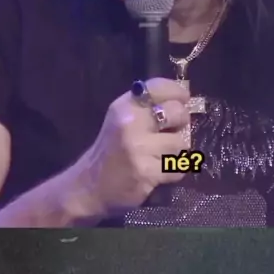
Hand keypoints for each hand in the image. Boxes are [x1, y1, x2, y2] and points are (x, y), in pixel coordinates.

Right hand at [72, 78, 190, 219]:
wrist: (90, 186)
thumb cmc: (111, 149)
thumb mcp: (121, 119)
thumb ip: (146, 107)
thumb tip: (182, 101)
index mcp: (125, 106)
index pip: (160, 87)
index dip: (178, 92)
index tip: (183, 100)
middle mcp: (131, 123)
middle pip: (178, 112)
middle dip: (181, 123)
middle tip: (172, 131)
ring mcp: (139, 149)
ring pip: (181, 143)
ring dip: (177, 152)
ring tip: (162, 155)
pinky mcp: (147, 173)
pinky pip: (177, 168)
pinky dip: (174, 171)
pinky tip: (159, 171)